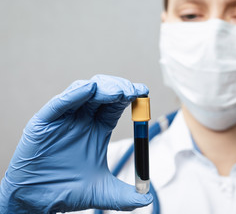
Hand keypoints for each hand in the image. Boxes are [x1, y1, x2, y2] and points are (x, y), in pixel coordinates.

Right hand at [0, 75, 152, 212]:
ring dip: (102, 88)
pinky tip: (89, 89)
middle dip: (119, 87)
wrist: (36, 200)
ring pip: (83, 92)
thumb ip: (125, 196)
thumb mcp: (102, 192)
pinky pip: (60, 104)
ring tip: (118, 92)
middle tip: (133, 91)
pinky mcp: (45, 121)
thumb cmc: (66, 190)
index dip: (130, 96)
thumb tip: (147, 199)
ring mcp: (64, 118)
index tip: (143, 91)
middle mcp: (82, 119)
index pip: (117, 105)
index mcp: (98, 128)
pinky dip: (74, 94)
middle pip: (103, 93)